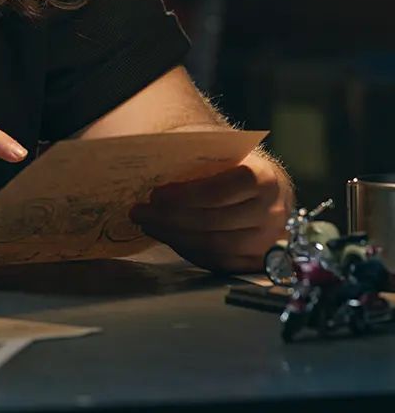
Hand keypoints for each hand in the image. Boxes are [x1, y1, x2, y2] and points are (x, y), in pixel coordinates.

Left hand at [129, 150, 293, 272]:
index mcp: (264, 178)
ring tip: (148, 224)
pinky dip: (188, 250)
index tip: (155, 194)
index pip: (219, 191)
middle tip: (139, 212)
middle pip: (213, 222)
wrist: (263, 182)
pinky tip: (167, 236)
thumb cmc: (232, 161)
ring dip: (174, 236)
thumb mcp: (218, 149)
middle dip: (169, 219)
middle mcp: (273, 212)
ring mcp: (268, 242)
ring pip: (213, 246)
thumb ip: (194, 156)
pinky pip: (217, 261)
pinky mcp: (258, 262)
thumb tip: (150, 161)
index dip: (184, 196)